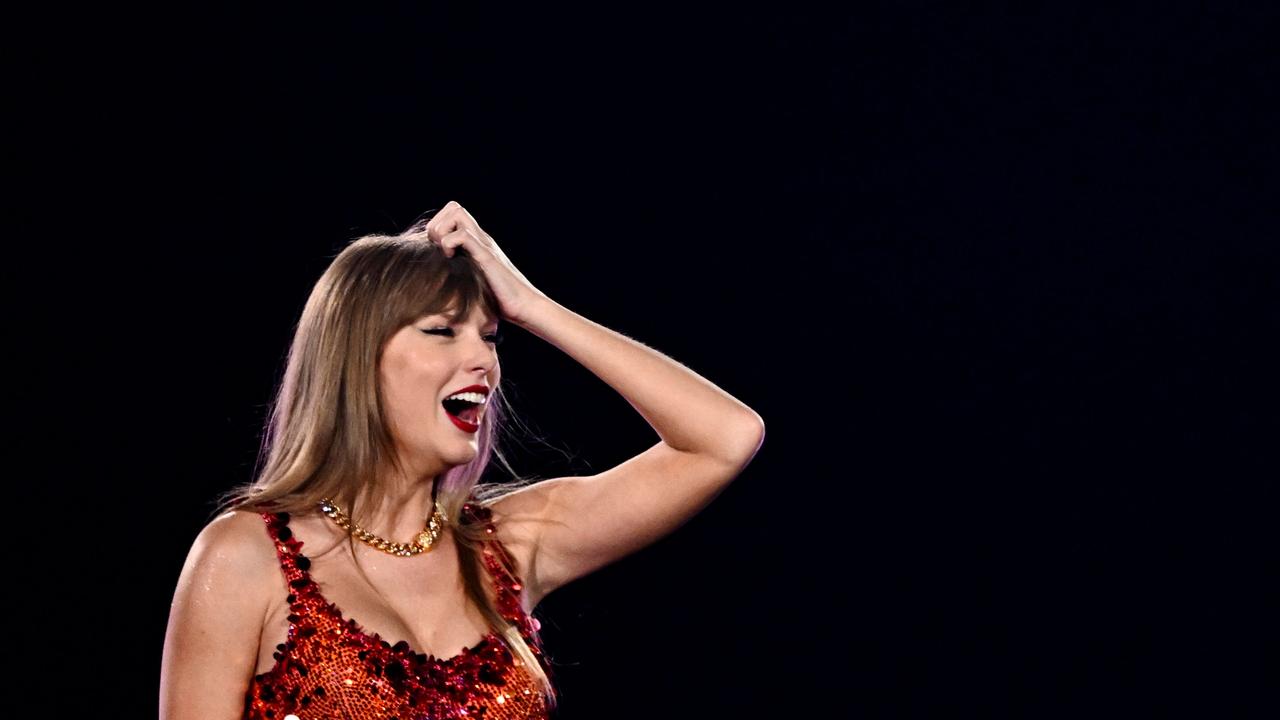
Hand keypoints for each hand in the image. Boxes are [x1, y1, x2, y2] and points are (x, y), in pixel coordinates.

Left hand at [425, 200, 549, 326]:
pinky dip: (450, 244)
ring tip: (446, 254)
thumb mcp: (474, 287)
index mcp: (477, 243)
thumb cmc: (500, 303)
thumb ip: (461, 280)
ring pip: (457, 213)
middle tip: (438, 250)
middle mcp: (481, 239)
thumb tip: (432, 302)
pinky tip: (453, 261)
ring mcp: (484, 245)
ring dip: (443, 231)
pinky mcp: (487, 256)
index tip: (437, 250)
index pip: (453, 213)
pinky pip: (463, 235)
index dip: (439, 225)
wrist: (526, 308)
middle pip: (454, 207)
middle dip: (438, 225)